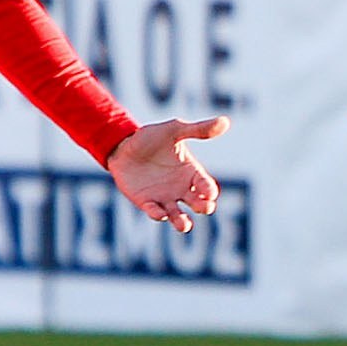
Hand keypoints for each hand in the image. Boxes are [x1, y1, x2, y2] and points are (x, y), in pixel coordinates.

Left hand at [108, 117, 227, 232]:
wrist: (121, 145)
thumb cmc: (151, 137)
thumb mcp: (174, 130)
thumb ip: (198, 129)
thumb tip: (225, 121)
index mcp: (191, 172)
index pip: (206, 185)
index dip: (209, 191)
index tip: (210, 193)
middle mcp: (181, 188)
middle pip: (198, 204)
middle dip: (203, 207)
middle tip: (205, 207)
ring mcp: (164, 198)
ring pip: (178, 215)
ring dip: (182, 222)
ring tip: (184, 224)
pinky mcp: (146, 203)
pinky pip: (155, 213)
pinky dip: (158, 215)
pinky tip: (160, 213)